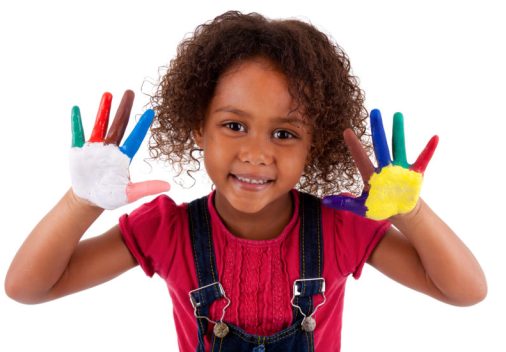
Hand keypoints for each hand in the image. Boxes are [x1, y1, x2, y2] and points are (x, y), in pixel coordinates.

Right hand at [69, 90, 169, 208]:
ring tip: (108, 94)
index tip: (151, 112)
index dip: (142, 126)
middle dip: (124, 108)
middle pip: (119, 124)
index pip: (135, 138)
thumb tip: (169, 186)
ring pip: (101, 124)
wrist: (90, 198)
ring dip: (103, 110)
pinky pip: (78, 133)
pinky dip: (76, 122)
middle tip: (130, 92)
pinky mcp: (80, 150)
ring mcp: (95, 147)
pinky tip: (76, 109)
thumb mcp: (130, 193)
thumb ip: (147, 188)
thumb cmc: (111, 195)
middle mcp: (111, 148)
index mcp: (124, 156)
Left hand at [322, 109, 437, 219]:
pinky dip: (429, 150)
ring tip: (397, 115)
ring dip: (398, 132)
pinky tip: (434, 138)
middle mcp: (385, 167)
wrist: (400, 212)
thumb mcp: (361, 207)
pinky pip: (423, 159)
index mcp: (371, 174)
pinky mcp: (414, 173)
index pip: (360, 157)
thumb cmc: (379, 207)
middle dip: (377, 129)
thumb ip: (344, 203)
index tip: (346, 130)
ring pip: (399, 146)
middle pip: (380, 145)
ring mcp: (400, 168)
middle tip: (374, 112)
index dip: (354, 145)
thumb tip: (324, 201)